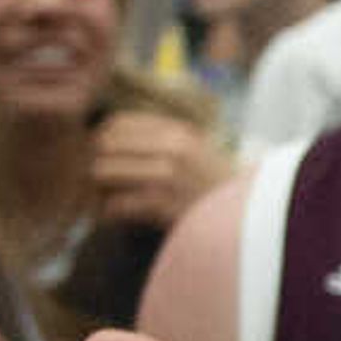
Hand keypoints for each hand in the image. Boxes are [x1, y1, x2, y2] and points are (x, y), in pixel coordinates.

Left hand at [90, 111, 233, 231]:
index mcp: (176, 131)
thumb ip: (157, 137)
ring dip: (97, 188)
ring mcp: (166, 176)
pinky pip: (115, 204)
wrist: (247, 217)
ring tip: (105, 199)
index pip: (116, 123)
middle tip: (98, 181)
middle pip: (103, 145)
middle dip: (93, 163)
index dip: (101, 140)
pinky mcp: (162, 205)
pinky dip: (108, 213)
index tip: (102, 157)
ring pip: (102, 172)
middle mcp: (170, 148)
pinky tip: (116, 216)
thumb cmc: (213, 186)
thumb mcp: (193, 148)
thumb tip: (103, 137)